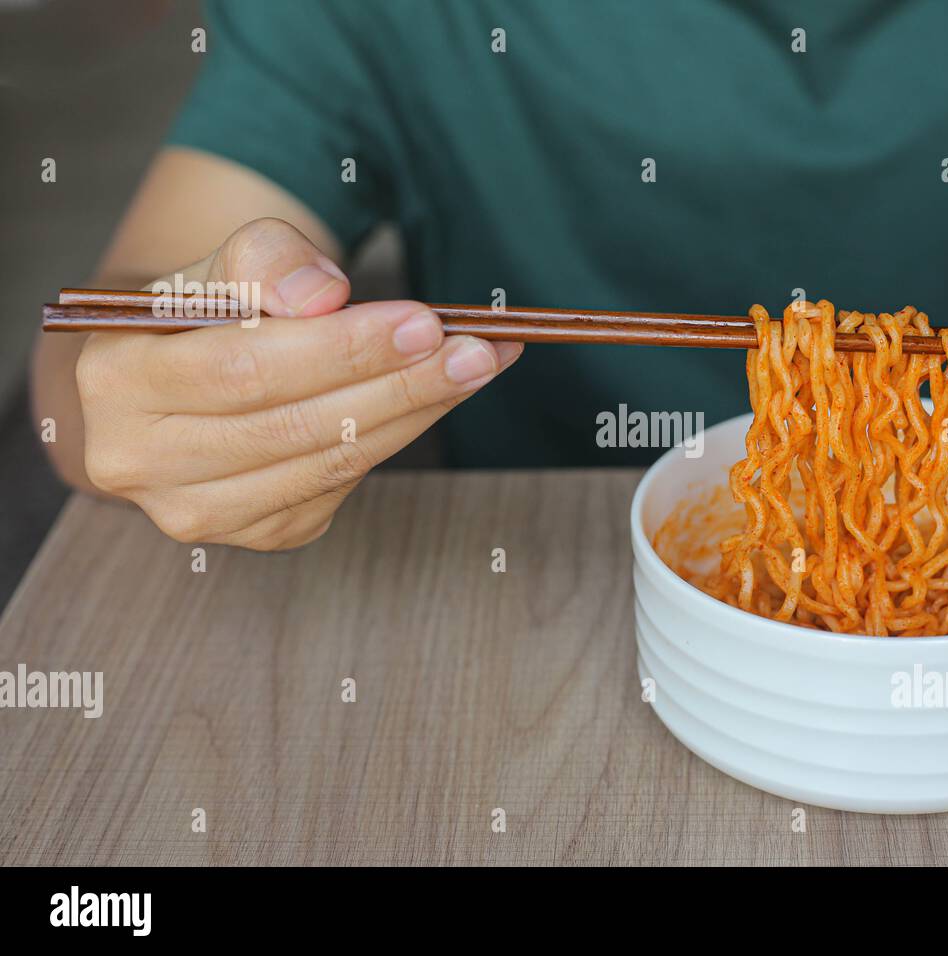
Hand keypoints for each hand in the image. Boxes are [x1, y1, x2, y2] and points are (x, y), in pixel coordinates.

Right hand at [75, 217, 520, 549]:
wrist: (175, 382)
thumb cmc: (204, 314)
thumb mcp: (218, 264)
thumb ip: (264, 259)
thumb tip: (324, 295)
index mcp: (118, 380)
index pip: (245, 369)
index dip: (342, 349)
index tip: (423, 322)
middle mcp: (143, 461)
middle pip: (295, 428)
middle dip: (398, 385)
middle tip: (476, 349)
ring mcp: (200, 510)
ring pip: (328, 465)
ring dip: (416, 413)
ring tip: (481, 366)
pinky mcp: (259, 532)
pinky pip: (342, 487)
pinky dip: (400, 436)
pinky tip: (441, 397)